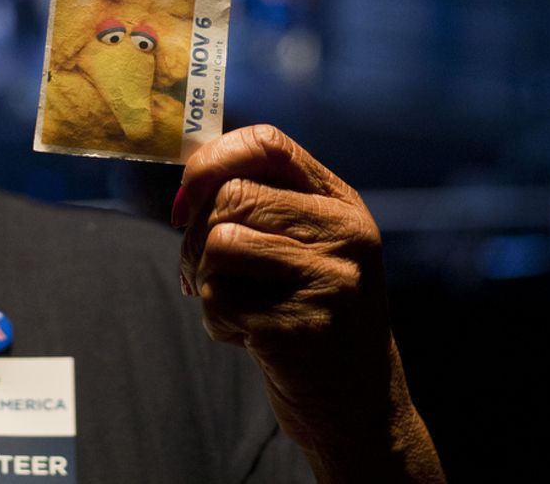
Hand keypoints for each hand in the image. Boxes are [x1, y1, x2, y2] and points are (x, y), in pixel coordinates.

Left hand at [176, 125, 443, 482]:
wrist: (362, 405)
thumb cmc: (319, 317)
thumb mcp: (313, 250)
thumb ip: (267, 209)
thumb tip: (189, 185)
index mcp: (342, 205)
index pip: (268, 144)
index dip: (213, 159)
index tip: (188, 194)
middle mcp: (345, 234)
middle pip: (232, 197)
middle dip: (198, 234)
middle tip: (206, 268)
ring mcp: (329, 279)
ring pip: (220, 243)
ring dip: (207, 279)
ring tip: (236, 304)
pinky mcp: (302, 326)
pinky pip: (220, 298)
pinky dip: (217, 320)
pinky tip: (249, 336)